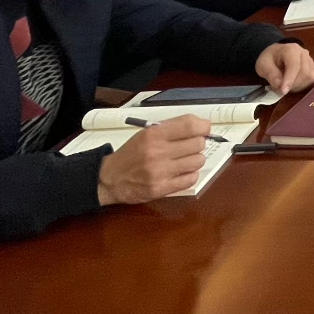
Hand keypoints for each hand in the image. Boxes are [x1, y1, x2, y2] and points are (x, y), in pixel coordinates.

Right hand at [96, 115, 215, 205]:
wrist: (109, 179)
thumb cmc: (131, 154)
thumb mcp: (146, 134)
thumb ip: (172, 129)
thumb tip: (202, 127)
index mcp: (153, 135)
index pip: (190, 124)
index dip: (203, 126)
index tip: (204, 129)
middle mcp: (157, 152)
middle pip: (198, 143)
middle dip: (197, 144)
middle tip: (188, 147)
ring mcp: (159, 172)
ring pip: (198, 161)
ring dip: (194, 160)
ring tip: (183, 161)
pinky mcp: (161, 188)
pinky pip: (191, 179)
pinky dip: (189, 175)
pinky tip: (180, 173)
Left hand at [253, 42, 313, 94]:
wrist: (276, 54)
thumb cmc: (269, 59)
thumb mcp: (263, 65)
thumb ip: (271, 74)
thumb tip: (280, 85)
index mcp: (291, 50)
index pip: (294, 66)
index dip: (289, 80)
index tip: (283, 91)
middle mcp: (304, 53)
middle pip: (305, 73)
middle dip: (293, 84)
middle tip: (282, 89)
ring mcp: (311, 60)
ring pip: (311, 77)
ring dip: (299, 86)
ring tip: (288, 86)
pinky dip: (307, 85)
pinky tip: (297, 86)